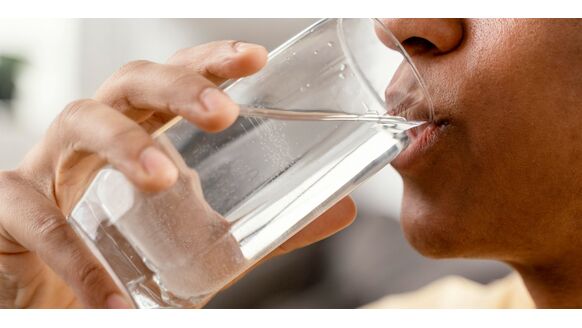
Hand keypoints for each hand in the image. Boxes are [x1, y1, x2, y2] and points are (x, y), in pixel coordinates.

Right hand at [0, 40, 355, 307]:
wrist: (65, 310)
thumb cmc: (130, 262)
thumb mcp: (204, 244)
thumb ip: (265, 229)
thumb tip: (339, 209)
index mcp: (142, 137)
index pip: (176, 83)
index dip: (209, 62)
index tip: (254, 58)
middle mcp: (95, 139)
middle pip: (129, 83)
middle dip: (176, 86)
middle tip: (222, 111)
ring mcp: (47, 169)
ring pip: (77, 122)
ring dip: (124, 145)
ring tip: (163, 178)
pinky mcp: (8, 211)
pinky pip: (35, 217)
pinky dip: (75, 256)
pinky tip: (114, 301)